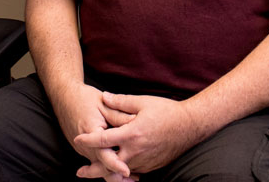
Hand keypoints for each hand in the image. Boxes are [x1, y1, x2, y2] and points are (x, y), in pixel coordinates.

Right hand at [51, 84, 137, 180]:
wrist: (63, 97)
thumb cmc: (84, 98)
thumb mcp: (104, 103)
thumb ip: (119, 115)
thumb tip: (137, 122)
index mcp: (90, 131)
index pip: (103, 152)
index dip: (115, 163)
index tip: (127, 171)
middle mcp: (85, 144)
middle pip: (101, 166)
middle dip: (117, 177)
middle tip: (134, 181)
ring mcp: (83, 149)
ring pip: (98, 166)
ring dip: (113, 173)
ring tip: (132, 179)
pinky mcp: (83, 149)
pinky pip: (96, 161)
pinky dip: (107, 166)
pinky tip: (121, 170)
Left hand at [72, 92, 208, 173]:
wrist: (191, 126)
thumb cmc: (167, 111)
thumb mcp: (143, 102)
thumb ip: (121, 101)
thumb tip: (103, 96)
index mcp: (132, 134)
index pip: (104, 140)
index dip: (88, 140)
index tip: (77, 138)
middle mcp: (137, 151)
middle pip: (109, 165)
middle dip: (93, 170)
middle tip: (79, 172)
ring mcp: (145, 161)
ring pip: (122, 171)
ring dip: (108, 171)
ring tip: (94, 170)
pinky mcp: (152, 166)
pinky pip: (133, 170)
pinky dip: (123, 171)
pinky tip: (116, 168)